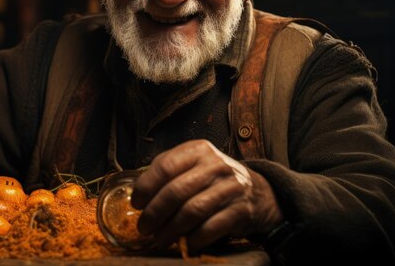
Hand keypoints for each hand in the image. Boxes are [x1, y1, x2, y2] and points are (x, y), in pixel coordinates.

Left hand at [131, 139, 282, 250]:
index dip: (146, 187)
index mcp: (198, 150)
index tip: (137, 203)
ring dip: (171, 229)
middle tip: (144, 227)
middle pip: (176, 191)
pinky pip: (210, 227)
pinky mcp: (240, 209)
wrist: (257, 191)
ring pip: (192, 211)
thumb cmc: (214, 178)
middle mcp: (215, 164)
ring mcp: (230, 187)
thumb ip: (169, 170)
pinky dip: (194, 239)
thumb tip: (140, 193)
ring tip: (160, 239)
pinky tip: (184, 244)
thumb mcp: (194, 163)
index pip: (165, 166)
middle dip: (154, 213)